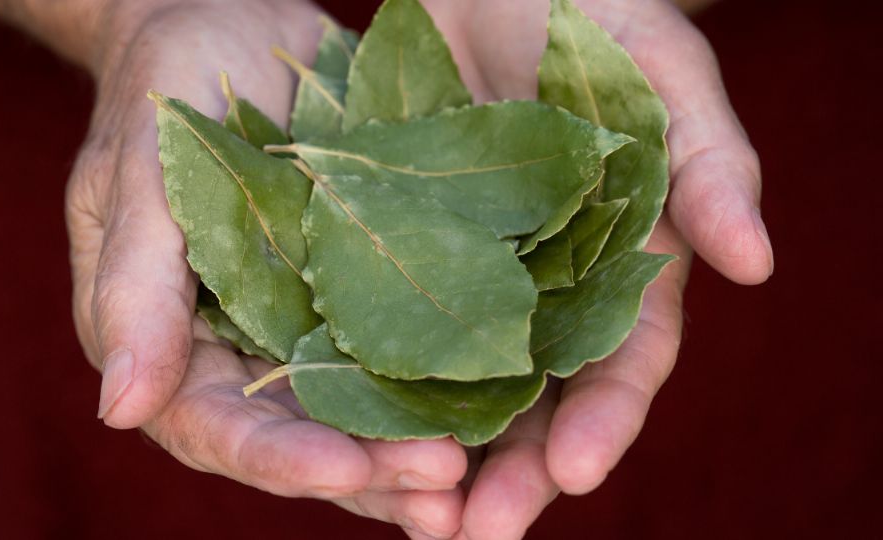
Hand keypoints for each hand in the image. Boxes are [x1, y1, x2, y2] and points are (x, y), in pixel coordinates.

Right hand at [67, 1, 466, 535]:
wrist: (232, 24)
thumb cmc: (167, 86)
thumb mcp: (139, 171)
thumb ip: (133, 287)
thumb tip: (119, 410)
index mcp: (171, 340)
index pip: (218, 425)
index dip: (277, 457)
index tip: (342, 470)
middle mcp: (244, 350)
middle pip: (303, 438)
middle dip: (369, 472)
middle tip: (444, 492)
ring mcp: (309, 324)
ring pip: (361, 412)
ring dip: (415, 452)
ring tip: (476, 481)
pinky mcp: (366, 291)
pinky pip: (406, 351)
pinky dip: (447, 387)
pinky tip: (502, 410)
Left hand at [424, 0, 773, 536]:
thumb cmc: (590, 10)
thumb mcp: (660, 67)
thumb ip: (712, 159)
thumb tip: (756, 263)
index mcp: (624, 260)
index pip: (625, 360)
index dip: (606, 420)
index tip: (572, 471)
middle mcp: (549, 286)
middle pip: (539, 399)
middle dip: (515, 470)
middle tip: (477, 534)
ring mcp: (475, 276)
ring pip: (463, 384)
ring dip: (442, 453)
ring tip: (416, 517)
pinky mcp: (406, 252)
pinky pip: (389, 326)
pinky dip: (376, 382)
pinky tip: (349, 429)